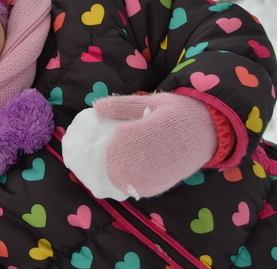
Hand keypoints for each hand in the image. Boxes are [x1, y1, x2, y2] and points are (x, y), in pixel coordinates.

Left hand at [62, 93, 217, 199]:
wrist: (211, 130)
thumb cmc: (178, 112)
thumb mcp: (151, 101)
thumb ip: (123, 105)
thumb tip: (96, 106)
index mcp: (143, 135)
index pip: (111, 146)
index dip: (95, 147)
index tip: (82, 143)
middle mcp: (148, 159)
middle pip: (111, 168)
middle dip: (95, 165)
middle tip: (80, 160)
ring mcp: (154, 176)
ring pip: (120, 183)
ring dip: (106, 177)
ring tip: (94, 170)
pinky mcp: (160, 186)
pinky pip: (134, 190)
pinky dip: (121, 185)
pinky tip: (114, 177)